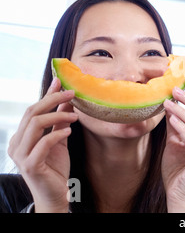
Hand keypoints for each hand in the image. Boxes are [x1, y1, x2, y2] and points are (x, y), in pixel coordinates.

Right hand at [8, 77, 77, 211]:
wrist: (55, 195)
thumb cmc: (55, 168)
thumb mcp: (59, 140)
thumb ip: (60, 121)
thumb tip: (67, 100)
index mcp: (21, 136)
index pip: (33, 110)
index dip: (47, 94)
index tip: (60, 81)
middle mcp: (17, 143)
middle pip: (32, 113)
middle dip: (53, 100)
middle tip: (72, 94)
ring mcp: (21, 155)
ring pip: (35, 124)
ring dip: (58, 115)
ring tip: (75, 116)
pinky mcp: (30, 165)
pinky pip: (43, 143)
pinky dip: (57, 133)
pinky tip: (69, 131)